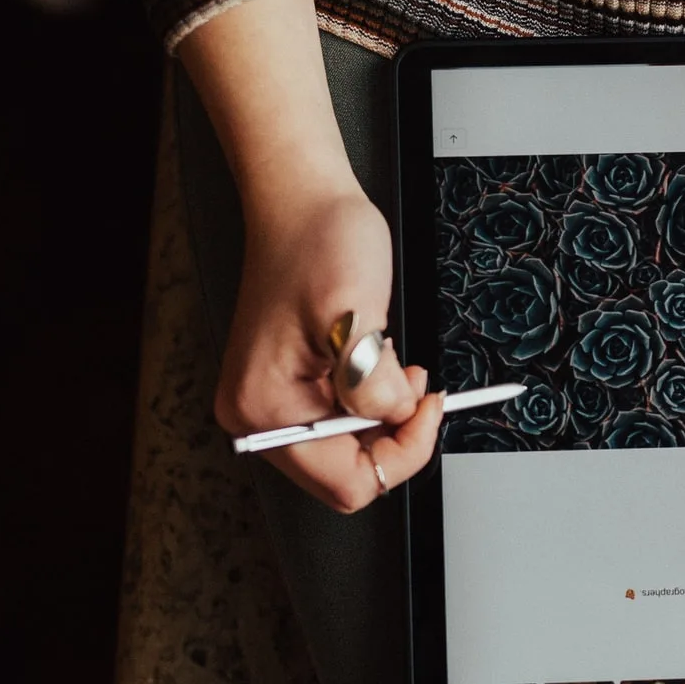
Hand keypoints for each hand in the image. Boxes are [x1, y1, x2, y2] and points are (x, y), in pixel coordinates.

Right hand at [178, 0, 441, 511]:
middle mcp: (258, 414)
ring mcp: (272, 401)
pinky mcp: (289, 384)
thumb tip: (393, 418)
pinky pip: (344, 418)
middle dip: (393, 434)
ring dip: (385, 414)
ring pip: (351, 447)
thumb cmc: (318, 242)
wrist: (301, 198)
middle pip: (347, 473)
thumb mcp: (358, 315)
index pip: (346, 485)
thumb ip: (373, 384)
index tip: (425, 408)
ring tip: (388, 358)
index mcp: (266, 409)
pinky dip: (374, 398)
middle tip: (412, 382)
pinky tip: (376, 359)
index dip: (400, 455)